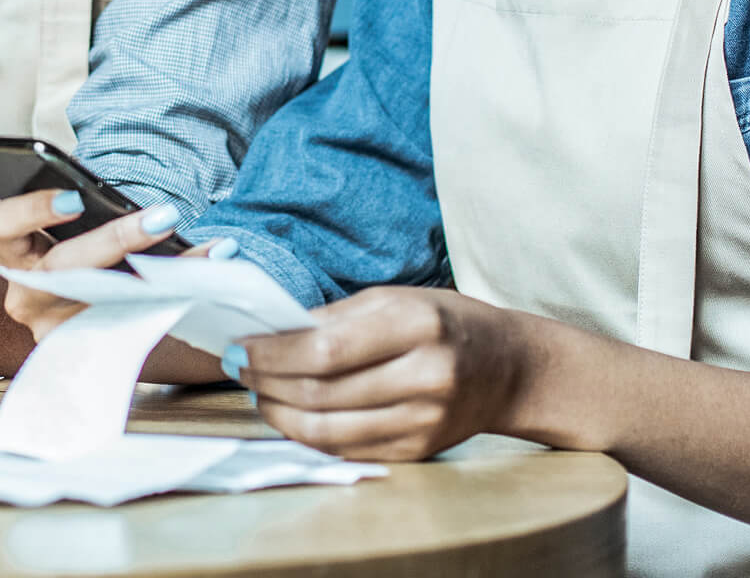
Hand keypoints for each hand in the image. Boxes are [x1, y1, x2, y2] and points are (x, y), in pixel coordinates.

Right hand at [0, 188, 206, 342]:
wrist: (71, 314)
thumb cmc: (71, 257)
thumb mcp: (63, 232)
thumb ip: (81, 210)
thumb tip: (125, 191)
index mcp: (14, 252)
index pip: (3, 224)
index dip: (34, 209)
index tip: (76, 198)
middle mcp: (28, 295)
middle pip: (62, 266)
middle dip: (116, 239)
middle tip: (163, 216)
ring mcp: (57, 328)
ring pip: (110, 301)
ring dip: (164, 273)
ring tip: (209, 252)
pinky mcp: (92, 347)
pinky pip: (138, 323)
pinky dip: (178, 299)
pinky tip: (210, 279)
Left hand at [236, 287, 527, 461]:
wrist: (510, 369)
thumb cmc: (446, 322)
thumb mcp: (397, 299)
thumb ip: (337, 317)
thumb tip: (271, 333)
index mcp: (418, 325)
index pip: (326, 348)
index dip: (273, 354)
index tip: (239, 348)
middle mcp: (426, 376)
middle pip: (321, 392)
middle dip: (267, 383)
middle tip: (240, 370)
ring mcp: (424, 420)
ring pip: (327, 430)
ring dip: (280, 414)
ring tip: (260, 394)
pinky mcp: (418, 450)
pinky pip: (347, 450)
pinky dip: (309, 435)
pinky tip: (292, 416)